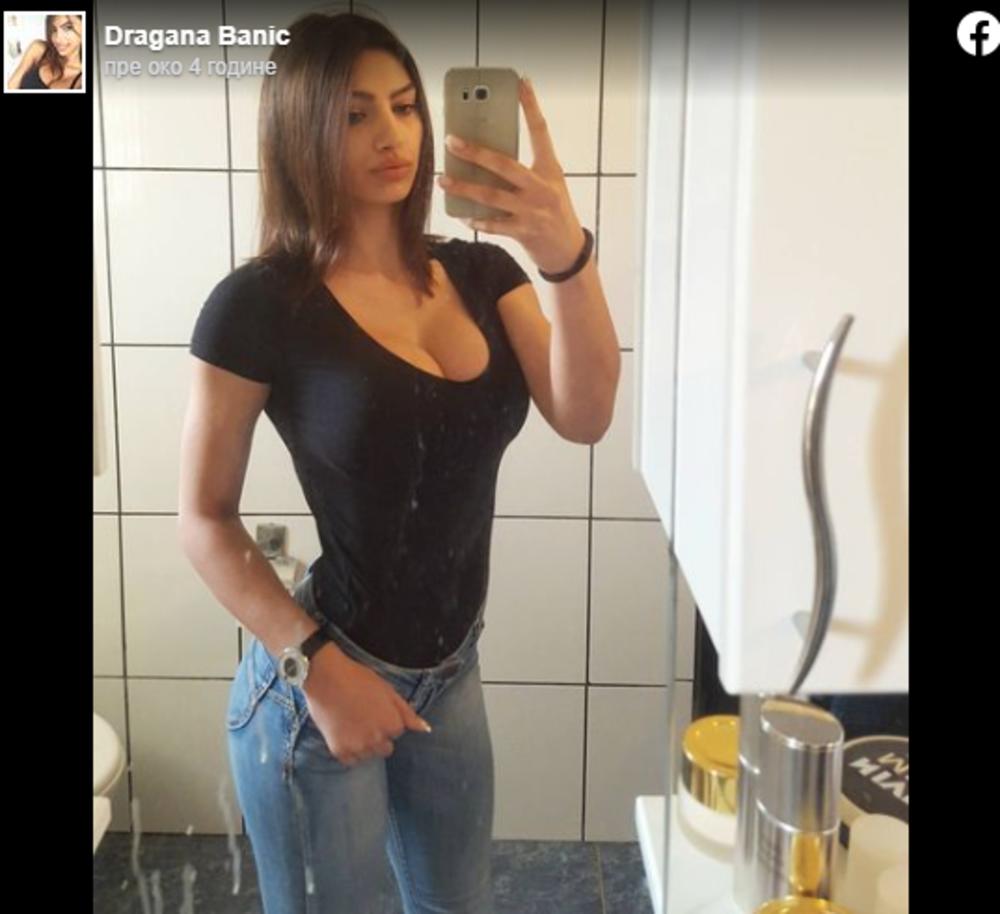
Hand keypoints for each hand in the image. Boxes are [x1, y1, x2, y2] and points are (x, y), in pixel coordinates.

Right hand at [302, 649, 431, 766]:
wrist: (325, 677)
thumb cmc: (359, 679)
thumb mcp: (388, 691)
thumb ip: (407, 713)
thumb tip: (425, 729)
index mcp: (392, 725)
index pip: (397, 733)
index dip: (386, 719)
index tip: (374, 708)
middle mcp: (377, 740)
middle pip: (385, 749)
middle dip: (378, 736)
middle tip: (363, 717)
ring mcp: (358, 747)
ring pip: (368, 755)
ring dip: (363, 745)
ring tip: (352, 723)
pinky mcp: (339, 751)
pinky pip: (350, 761)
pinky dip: (348, 750)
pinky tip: (343, 731)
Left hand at [438, 76, 586, 274]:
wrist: (569, 250)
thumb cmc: (554, 210)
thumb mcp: (549, 183)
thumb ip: (524, 169)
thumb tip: (486, 155)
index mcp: (550, 169)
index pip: (541, 131)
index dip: (531, 106)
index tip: (521, 82)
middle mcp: (542, 188)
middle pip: (504, 165)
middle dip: (475, 153)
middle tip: (451, 141)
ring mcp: (533, 211)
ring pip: (491, 196)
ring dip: (464, 188)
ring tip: (443, 180)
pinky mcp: (524, 232)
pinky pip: (494, 225)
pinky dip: (476, 219)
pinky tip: (461, 215)